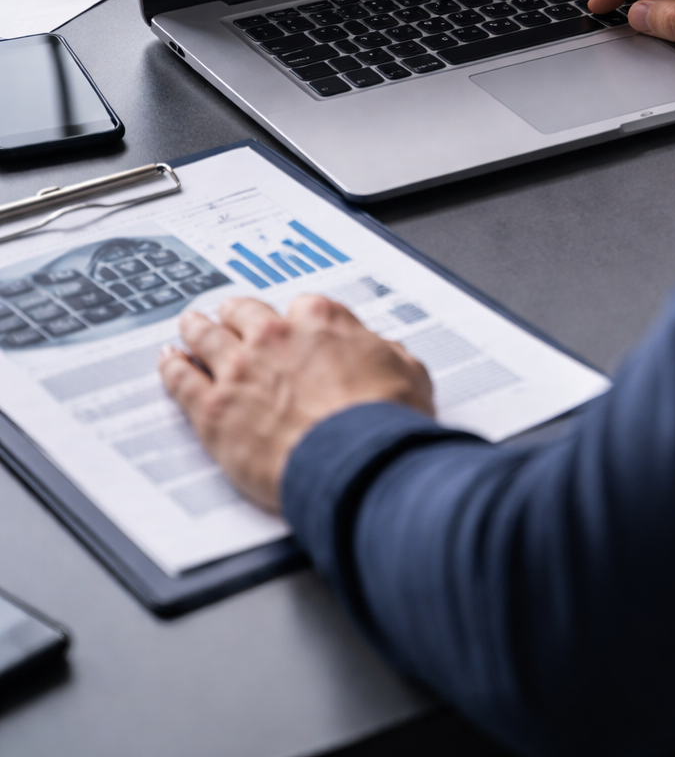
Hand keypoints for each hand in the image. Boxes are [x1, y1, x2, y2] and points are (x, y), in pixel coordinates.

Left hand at [159, 295, 433, 512]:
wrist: (356, 463)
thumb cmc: (383, 422)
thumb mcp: (409, 373)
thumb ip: (387, 355)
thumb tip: (386, 354)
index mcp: (321, 321)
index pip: (301, 307)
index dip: (295, 321)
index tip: (294, 328)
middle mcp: (275, 336)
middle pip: (244, 313)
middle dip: (237, 314)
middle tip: (231, 316)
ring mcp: (239, 369)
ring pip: (205, 336)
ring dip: (196, 329)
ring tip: (190, 326)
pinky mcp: (213, 409)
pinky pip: (181, 379)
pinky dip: (172, 368)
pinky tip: (169, 363)